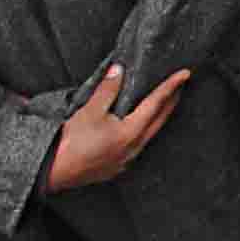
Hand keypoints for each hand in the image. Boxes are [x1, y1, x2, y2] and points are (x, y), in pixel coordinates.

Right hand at [41, 64, 191, 192]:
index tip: (185, 74)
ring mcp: (127, 160)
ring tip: (164, 104)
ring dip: (159, 118)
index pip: (157, 103)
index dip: (170, 87)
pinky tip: (139, 128)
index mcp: (132, 132)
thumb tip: (119, 70)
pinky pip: (138, 146)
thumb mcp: (91, 110)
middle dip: (172, 102)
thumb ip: (108, 89)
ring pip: (150, 135)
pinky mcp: (117, 167)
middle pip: (160, 121)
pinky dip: (144, 132)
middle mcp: (134, 147)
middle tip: (180, 87)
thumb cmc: (72, 141)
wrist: (54, 170)